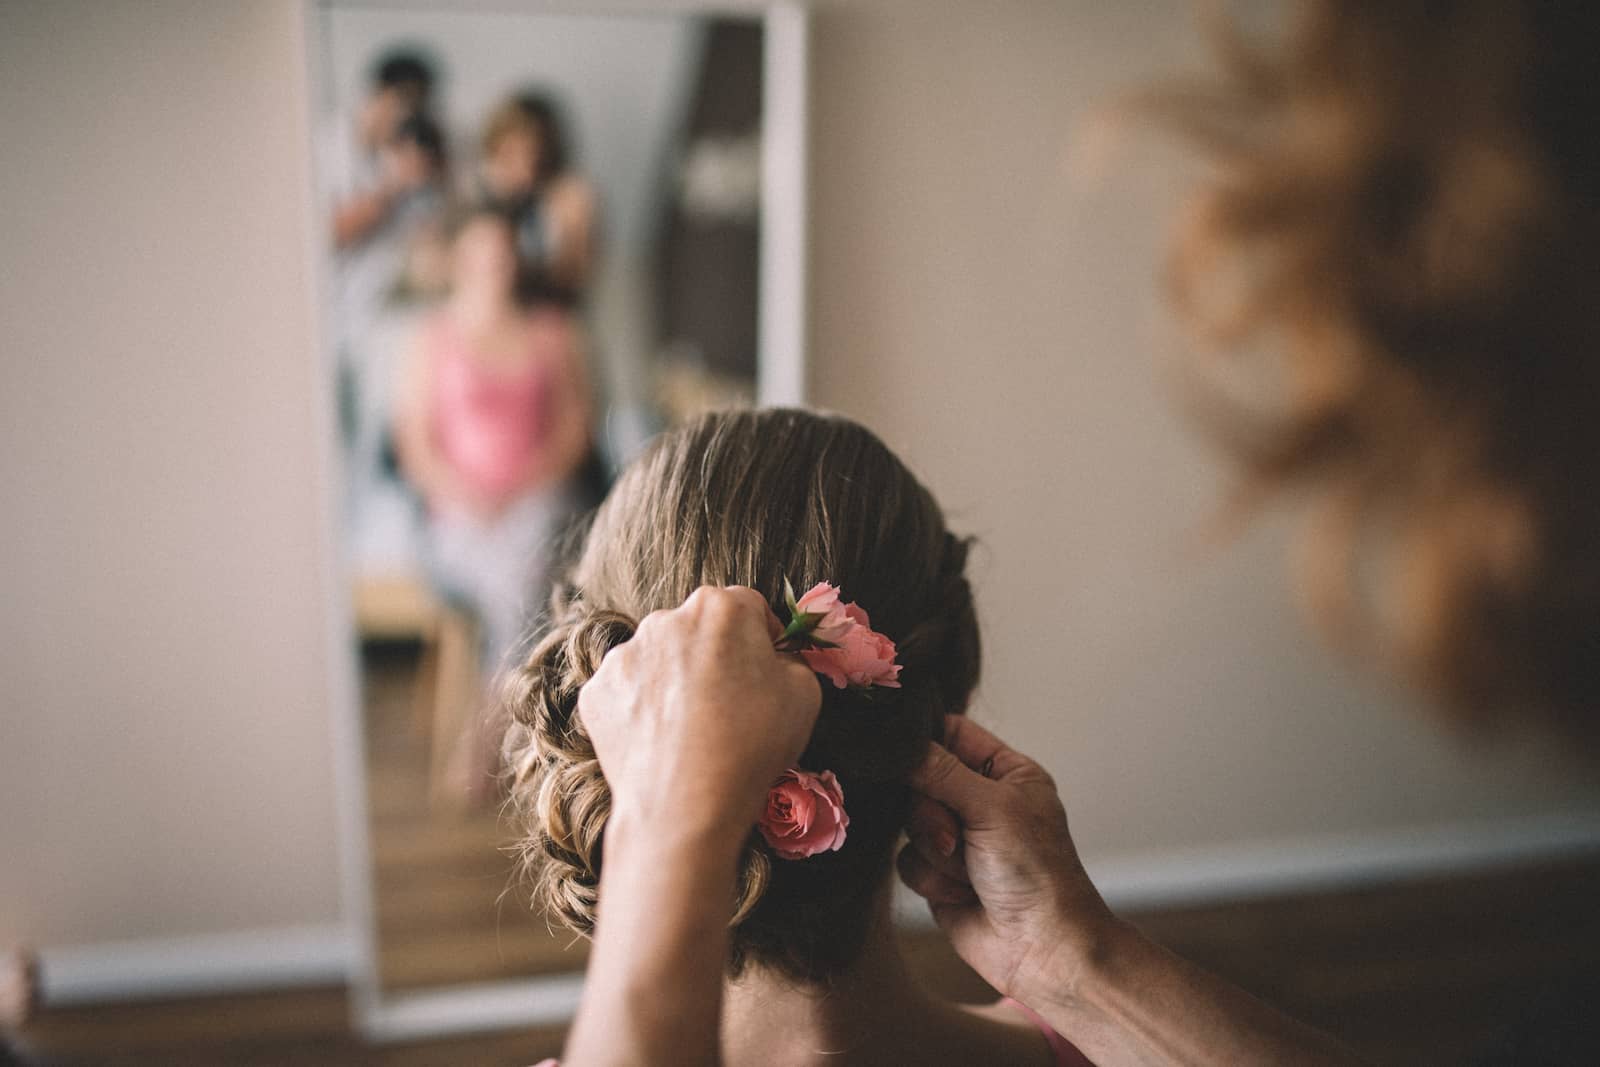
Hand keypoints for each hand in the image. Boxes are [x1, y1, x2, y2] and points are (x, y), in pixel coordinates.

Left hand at [578, 586, 822, 848]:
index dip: (762, 638)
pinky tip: (661, 740)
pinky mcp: (597, 691)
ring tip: (692, 728)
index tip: (765, 669)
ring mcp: (624, 654)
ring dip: (675, 680)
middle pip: (698, 629)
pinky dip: (642, 709)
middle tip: (729, 702)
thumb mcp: (805, 693)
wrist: (686, 804)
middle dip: (714, 656)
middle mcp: (665, 619)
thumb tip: (773, 660)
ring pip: (659, 659)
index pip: (748, 607)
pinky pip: (627, 692)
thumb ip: (790, 660)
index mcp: (720, 607)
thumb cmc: (753, 743)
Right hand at [897, 715, 1115, 1003]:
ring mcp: (958, 838)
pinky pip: (908, 860)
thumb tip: (900, 744)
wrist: (1040, 947)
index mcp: (1006, 773)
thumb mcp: (992, 808)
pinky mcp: (939, 873)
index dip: (924, 741)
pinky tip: (962, 893)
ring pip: (909, 823)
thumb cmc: (1036, 873)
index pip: (951, 733)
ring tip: (968, 870)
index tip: (902, 751)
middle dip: (932, 812)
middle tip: (957, 835)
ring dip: (936, 850)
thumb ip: (941, 771)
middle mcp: (980, 801)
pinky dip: (932, 878)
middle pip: (920, 780)